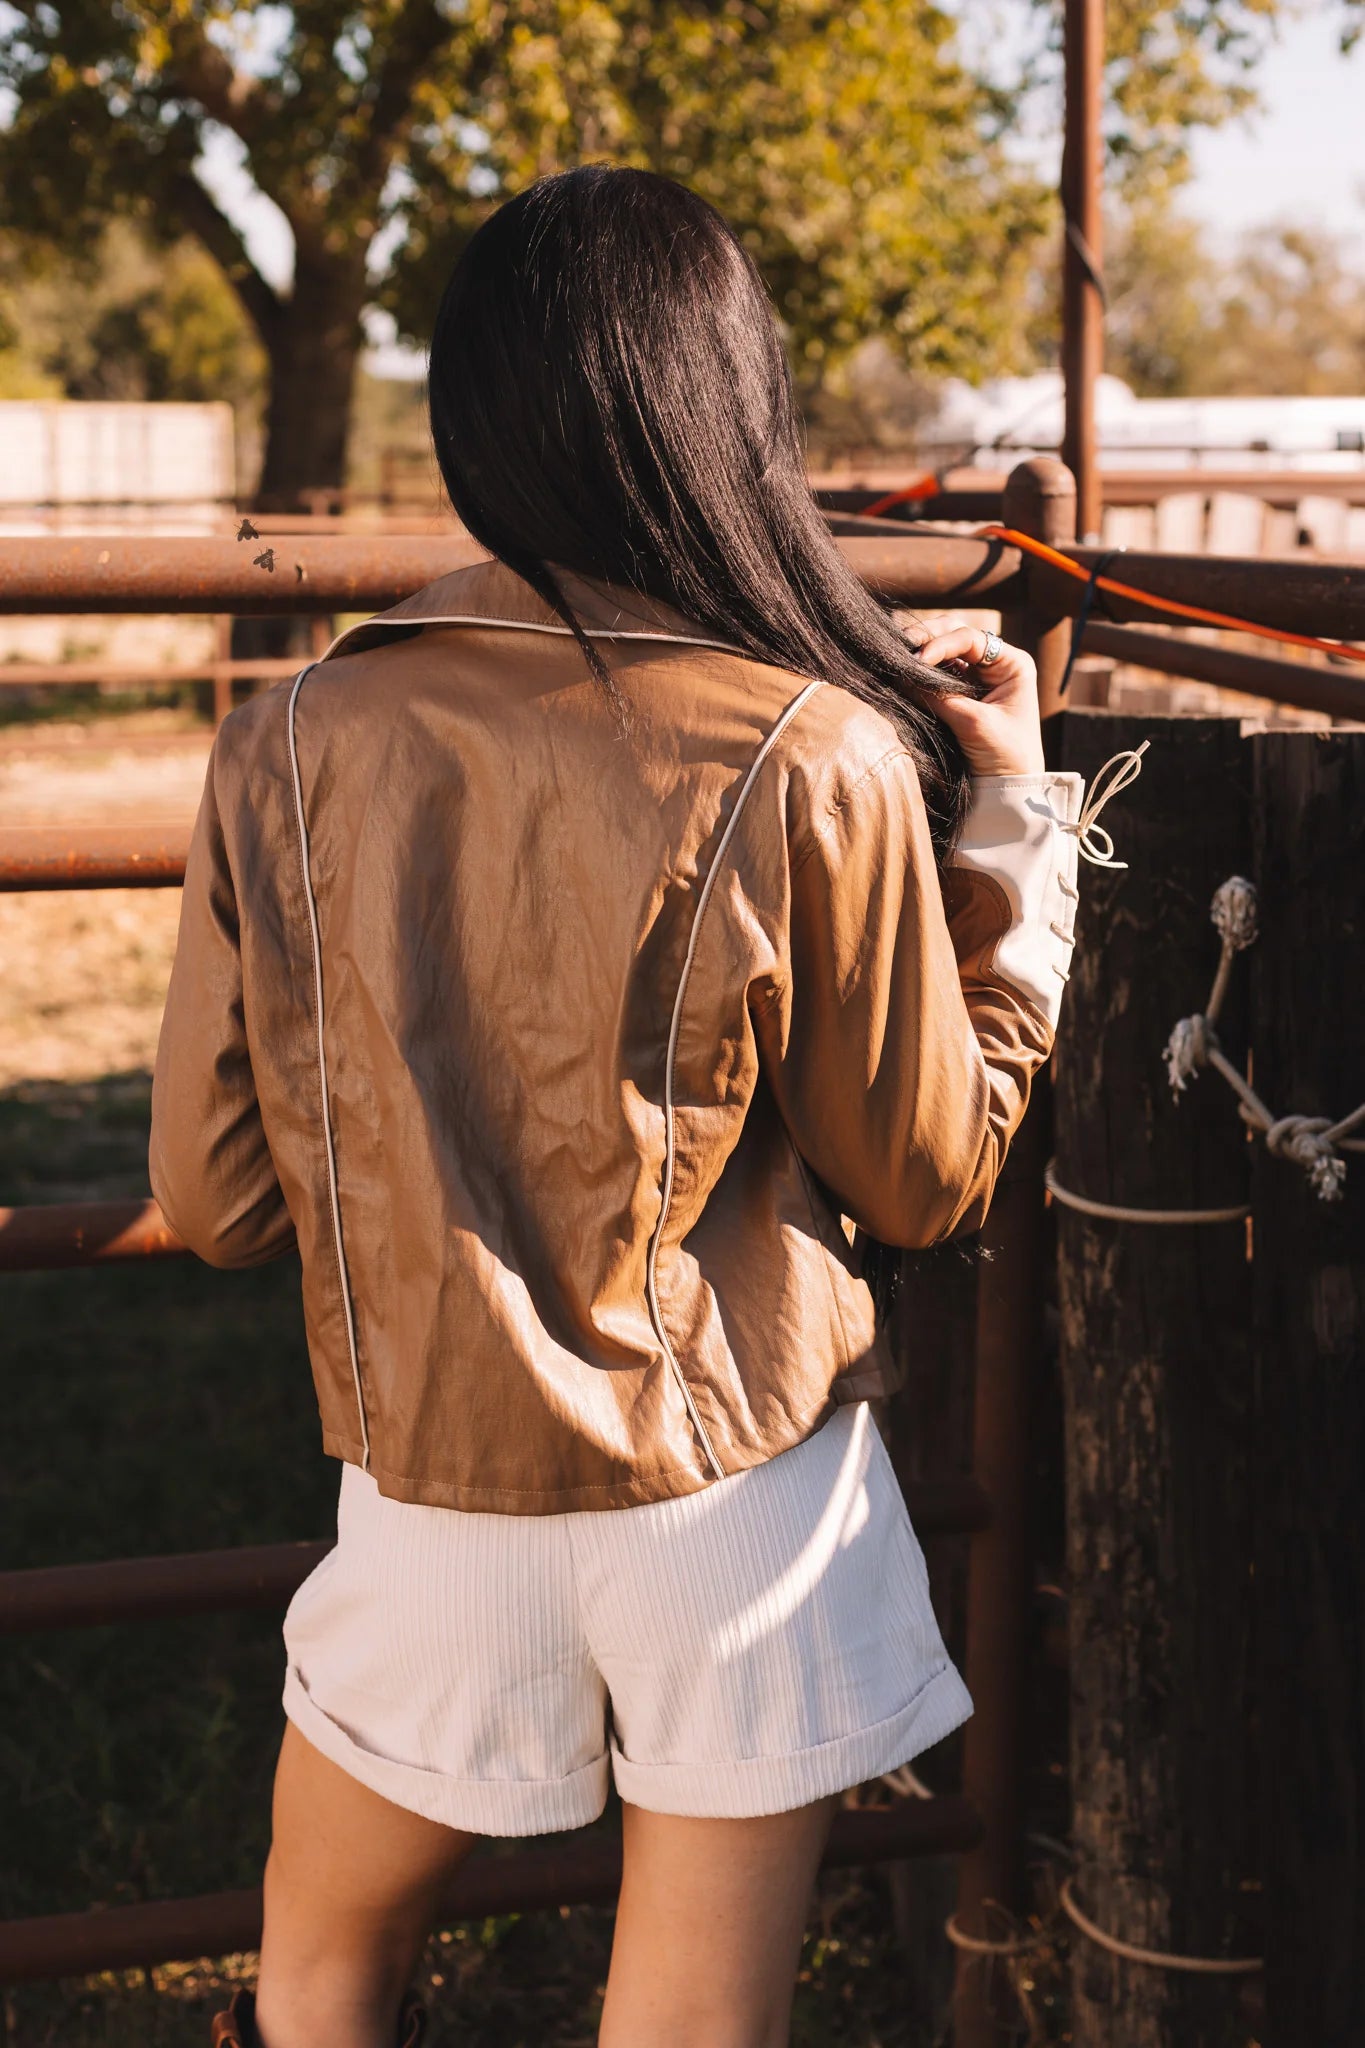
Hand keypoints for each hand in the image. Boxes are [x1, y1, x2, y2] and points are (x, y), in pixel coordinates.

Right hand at [910, 614, 1044, 777]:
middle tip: (899, 647)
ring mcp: (976, 678)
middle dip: (927, 639)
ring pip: (942, 653)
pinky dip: (918, 673)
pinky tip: (902, 674)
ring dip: (919, 653)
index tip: (918, 660)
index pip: (971, 638)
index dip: (941, 644)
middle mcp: (995, 664)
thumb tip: (902, 675)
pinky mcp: (960, 695)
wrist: (1009, 790)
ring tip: (896, 658)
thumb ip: (939, 696)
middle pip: (955, 636)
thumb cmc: (1006, 755)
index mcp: (1012, 664)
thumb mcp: (973, 722)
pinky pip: (936, 675)